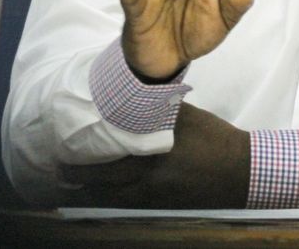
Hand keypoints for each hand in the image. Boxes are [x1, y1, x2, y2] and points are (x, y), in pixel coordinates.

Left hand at [61, 103, 250, 207]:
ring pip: (111, 198)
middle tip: (60, 170)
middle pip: (104, 182)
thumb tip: (130, 94)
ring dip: (89, 191)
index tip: (66, 147)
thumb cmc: (213, 139)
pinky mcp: (159, 204)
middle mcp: (148, 178)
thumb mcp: (185, 116)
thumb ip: (155, 108)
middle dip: (79, 177)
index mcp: (153, 153)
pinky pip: (126, 204)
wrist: (238, 172)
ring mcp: (152, 196)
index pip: (110, 156)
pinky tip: (98, 195)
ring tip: (69, 185)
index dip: (86, 154)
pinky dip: (108, 199)